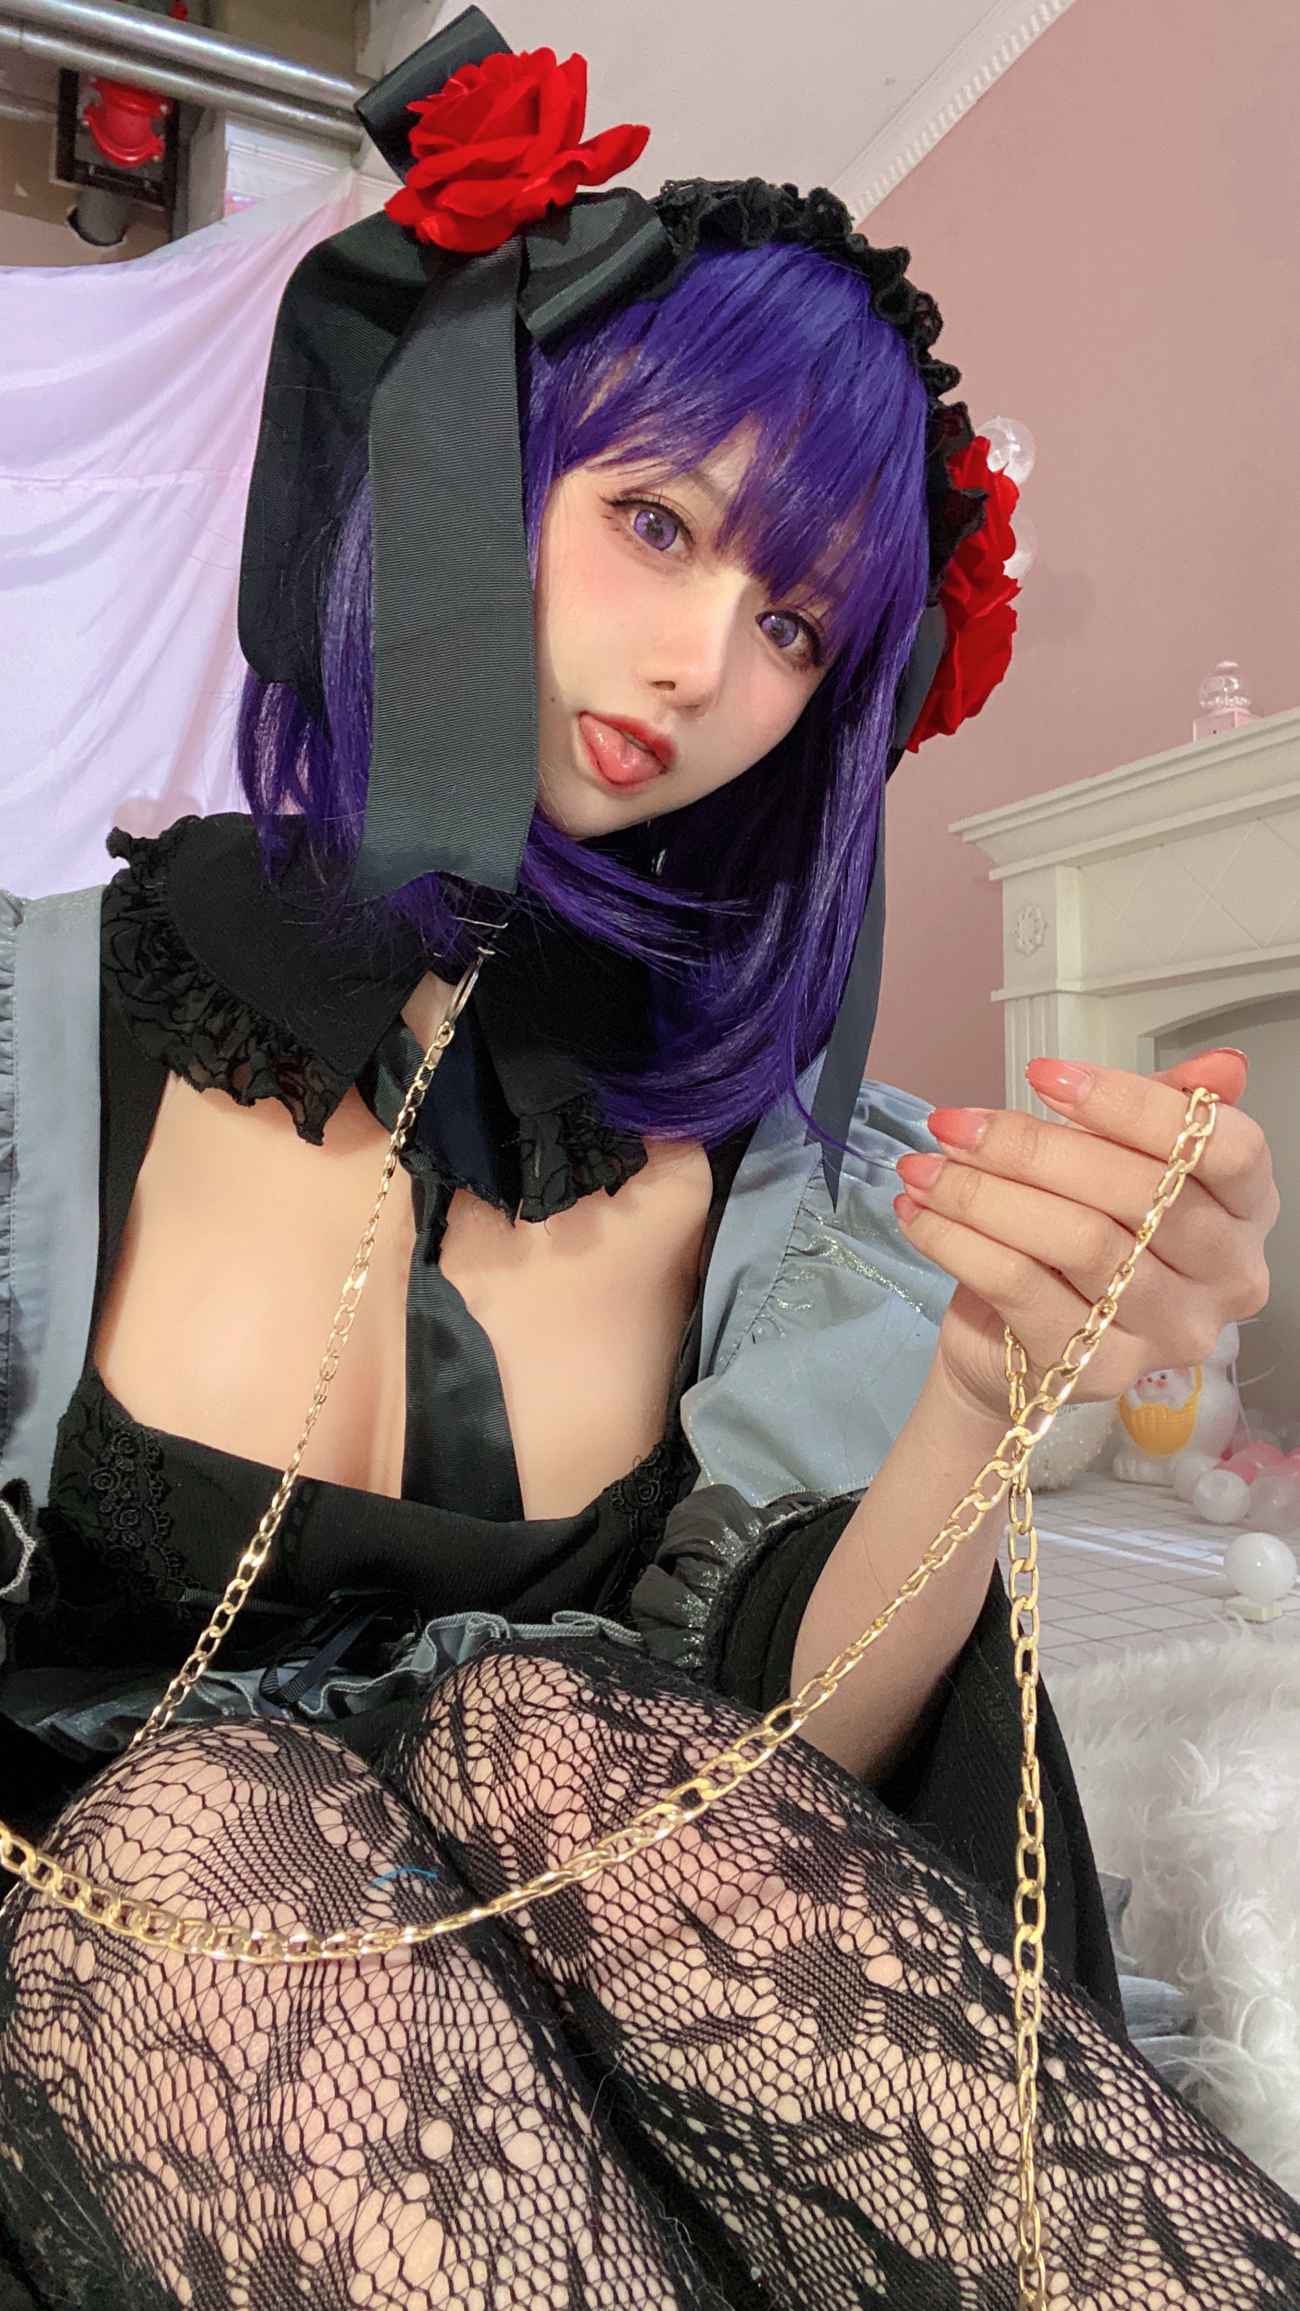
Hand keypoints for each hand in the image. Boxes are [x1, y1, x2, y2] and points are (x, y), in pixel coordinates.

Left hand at [892, 1049, 1278, 1425]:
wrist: (1009, 1340)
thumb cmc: (1075, 1232)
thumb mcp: (1116, 1158)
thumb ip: (1163, 1110)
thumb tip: (1221, 1068)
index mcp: (1248, 1211)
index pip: (1224, 1149)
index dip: (1134, 1105)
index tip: (1044, 1076)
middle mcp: (1228, 1278)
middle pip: (1139, 1193)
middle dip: (1031, 1146)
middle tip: (953, 1124)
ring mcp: (1170, 1331)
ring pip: (1077, 1240)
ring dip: (983, 1193)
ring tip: (923, 1168)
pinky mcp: (1101, 1370)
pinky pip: (1023, 1287)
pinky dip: (960, 1242)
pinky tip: (919, 1213)